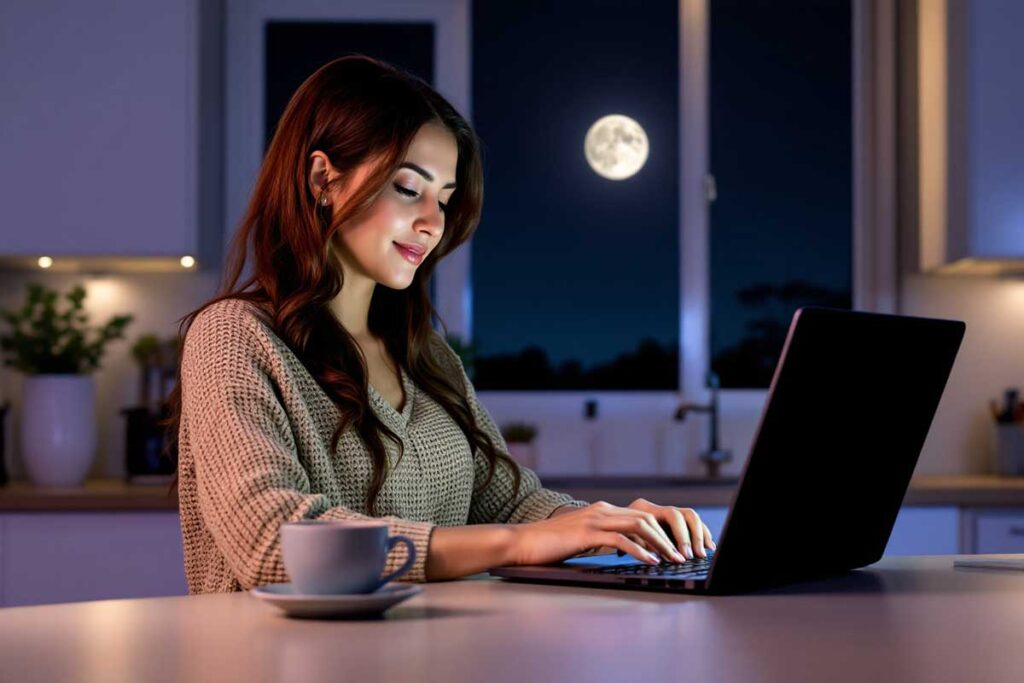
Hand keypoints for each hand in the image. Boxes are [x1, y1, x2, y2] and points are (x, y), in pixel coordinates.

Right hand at [508, 500, 709, 566]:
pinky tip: (650, 562)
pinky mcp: (587, 532)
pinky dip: (640, 551)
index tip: (678, 547)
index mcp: (602, 510)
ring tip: (674, 559)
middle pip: (647, 518)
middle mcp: (602, 509)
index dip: (664, 530)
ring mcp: (595, 519)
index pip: (642, 516)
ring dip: (661, 544)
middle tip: (684, 554)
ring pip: (639, 526)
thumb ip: (602, 541)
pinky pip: (621, 539)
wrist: (521, 542)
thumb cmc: (548, 546)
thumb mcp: (581, 540)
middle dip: (670, 536)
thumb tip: (624, 551)